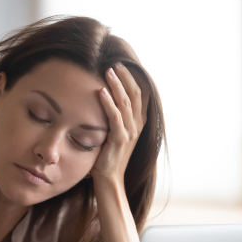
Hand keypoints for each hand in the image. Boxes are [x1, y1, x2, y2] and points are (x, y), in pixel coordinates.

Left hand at [91, 63, 149, 182]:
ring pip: (126, 102)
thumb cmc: (108, 156)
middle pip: (135, 94)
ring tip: (109, 70)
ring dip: (117, 85)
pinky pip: (115, 117)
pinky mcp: (119, 139)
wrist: (109, 178)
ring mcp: (130, 132)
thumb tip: (105, 100)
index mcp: (138, 123)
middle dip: (126, 77)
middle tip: (115, 63)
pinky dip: (108, 103)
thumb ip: (116, 118)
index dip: (134, 79)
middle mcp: (137, 125)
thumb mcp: (115, 133)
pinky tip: (101, 91)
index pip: (140, 95)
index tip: (124, 65)